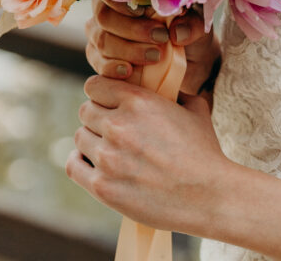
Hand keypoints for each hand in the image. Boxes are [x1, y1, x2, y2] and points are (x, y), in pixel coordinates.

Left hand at [67, 75, 231, 235]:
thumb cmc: (203, 151)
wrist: (206, 194)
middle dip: (97, 116)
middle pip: (85, 111)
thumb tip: (167, 87)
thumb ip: (174, 93)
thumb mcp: (194, 108)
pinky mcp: (102, 186)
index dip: (101, 92)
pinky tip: (90, 162)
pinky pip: (73, 165)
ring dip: (91, 140)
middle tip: (109, 127)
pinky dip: (79, 161)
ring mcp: (107, 156)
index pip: (95, 86)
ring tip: (105, 146)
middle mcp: (118, 125)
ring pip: (80, 137)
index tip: (107, 101)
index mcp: (138, 101)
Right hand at [85, 0, 220, 94]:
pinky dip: (112, 67)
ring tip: (156, 56)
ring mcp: (100, 34)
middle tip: (160, 37)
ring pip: (102, 40)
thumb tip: (177, 33)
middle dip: (132, 28)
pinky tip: (128, 71)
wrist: (190, 61)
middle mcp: (107, 9)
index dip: (123, 1)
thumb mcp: (197, 23)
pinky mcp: (100, 58)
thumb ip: (191, 24)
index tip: (144, 12)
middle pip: (104, 16)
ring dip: (128, 49)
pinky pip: (98, 62)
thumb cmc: (188, 30)